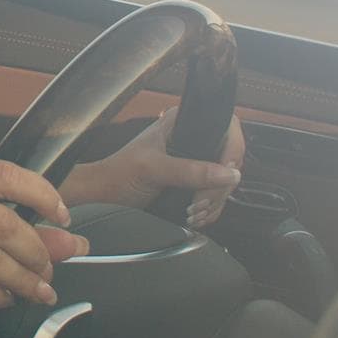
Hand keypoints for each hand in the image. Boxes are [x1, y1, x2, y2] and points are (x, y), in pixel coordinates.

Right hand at [0, 158, 90, 337]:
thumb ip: (7, 230)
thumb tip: (68, 241)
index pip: (0, 172)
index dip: (40, 193)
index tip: (63, 216)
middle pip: (1, 219)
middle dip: (37, 249)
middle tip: (51, 270)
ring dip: (22, 279)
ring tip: (36, 292)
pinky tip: (3, 300)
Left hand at [60, 108, 244, 227]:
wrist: (104, 196)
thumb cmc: (119, 174)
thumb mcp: (154, 169)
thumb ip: (190, 170)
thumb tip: (228, 174)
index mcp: (182, 122)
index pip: (227, 127)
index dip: (233, 150)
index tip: (227, 174)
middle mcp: (192, 138)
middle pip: (230, 159)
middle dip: (219, 186)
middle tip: (199, 203)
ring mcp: (194, 160)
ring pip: (226, 181)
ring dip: (214, 202)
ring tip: (193, 212)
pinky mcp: (193, 181)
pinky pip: (216, 195)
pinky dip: (210, 209)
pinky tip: (196, 216)